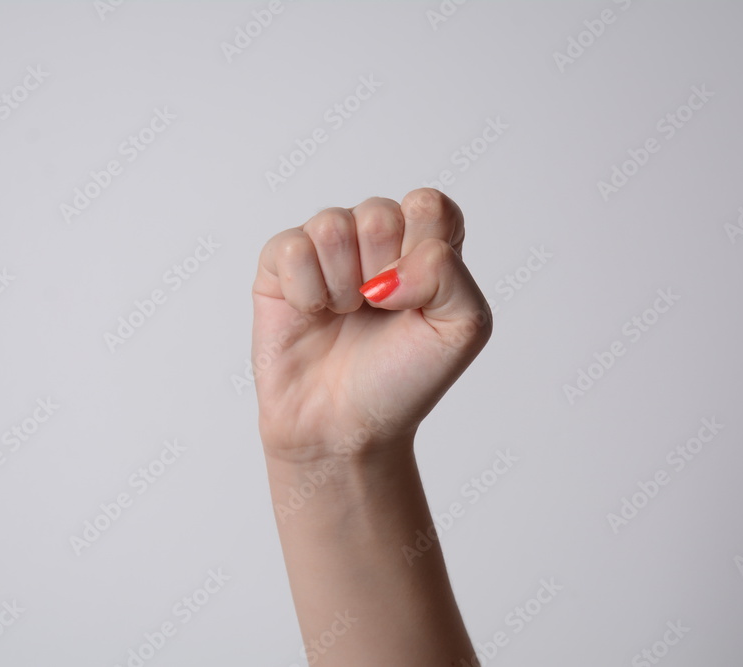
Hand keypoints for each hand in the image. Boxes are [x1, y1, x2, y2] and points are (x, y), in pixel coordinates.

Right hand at [251, 188, 492, 462]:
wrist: (346, 426)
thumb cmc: (403, 378)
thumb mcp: (462, 330)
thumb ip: (451, 275)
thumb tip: (392, 268)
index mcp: (424, 244)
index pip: (428, 205)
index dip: (422, 251)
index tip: (417, 299)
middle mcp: (376, 239)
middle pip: (379, 214)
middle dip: (380, 273)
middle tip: (377, 311)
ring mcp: (326, 249)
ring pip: (332, 225)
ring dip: (342, 286)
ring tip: (345, 315)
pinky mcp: (280, 265)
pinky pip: (291, 248)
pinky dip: (306, 292)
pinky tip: (313, 315)